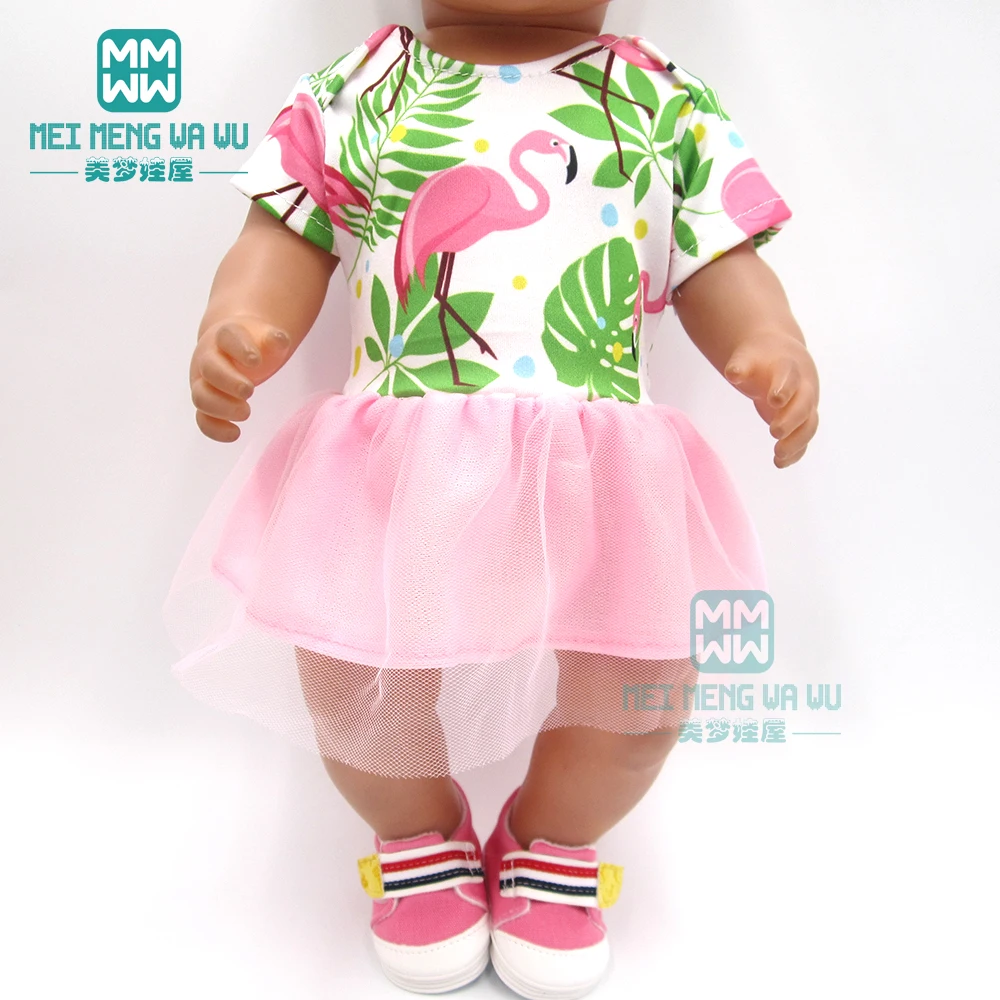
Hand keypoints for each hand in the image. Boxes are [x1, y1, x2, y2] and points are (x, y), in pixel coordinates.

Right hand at [190, 316, 291, 441]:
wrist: (234, 345)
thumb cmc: (253, 343)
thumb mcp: (267, 336)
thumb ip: (274, 338)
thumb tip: (280, 340)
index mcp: (225, 336)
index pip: (227, 337)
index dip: (240, 348)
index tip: (256, 360)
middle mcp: (208, 358)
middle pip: (209, 368)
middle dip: (229, 381)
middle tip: (249, 390)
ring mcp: (203, 381)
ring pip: (200, 396)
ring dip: (222, 407)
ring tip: (246, 411)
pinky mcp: (206, 402)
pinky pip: (202, 419)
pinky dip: (215, 429)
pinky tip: (235, 433)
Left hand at [723, 333, 819, 467]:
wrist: (780, 357)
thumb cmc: (760, 359)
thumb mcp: (747, 358)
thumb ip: (740, 366)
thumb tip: (732, 373)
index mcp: (789, 367)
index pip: (790, 377)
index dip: (784, 388)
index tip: (773, 400)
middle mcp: (803, 387)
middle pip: (805, 404)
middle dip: (792, 419)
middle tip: (774, 432)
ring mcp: (806, 404)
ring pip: (809, 424)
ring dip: (797, 441)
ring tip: (778, 455)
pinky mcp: (803, 420)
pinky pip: (804, 437)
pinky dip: (796, 451)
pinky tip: (780, 463)